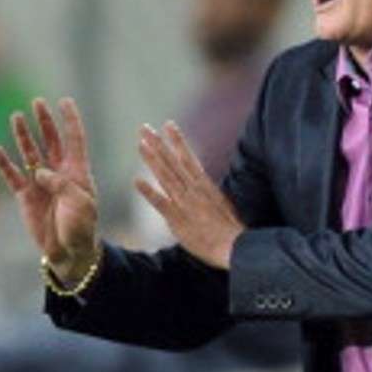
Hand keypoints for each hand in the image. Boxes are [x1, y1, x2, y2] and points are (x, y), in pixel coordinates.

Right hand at [0, 97, 99, 276]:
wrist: (68, 252)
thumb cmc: (81, 227)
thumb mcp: (80, 203)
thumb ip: (61, 184)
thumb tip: (40, 171)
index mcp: (77, 172)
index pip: (74, 139)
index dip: (70, 120)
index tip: (65, 101)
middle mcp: (58, 172)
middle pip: (50, 140)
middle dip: (44, 122)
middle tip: (37, 103)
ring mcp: (40, 183)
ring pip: (30, 153)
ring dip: (23, 136)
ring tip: (16, 117)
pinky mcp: (25, 196)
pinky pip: (13, 176)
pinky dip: (5, 163)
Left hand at [135, 121, 242, 268]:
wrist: (235, 247)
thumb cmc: (230, 228)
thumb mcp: (221, 202)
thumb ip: (207, 191)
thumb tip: (200, 182)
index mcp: (204, 185)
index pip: (188, 157)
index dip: (177, 140)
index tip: (168, 124)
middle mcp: (193, 190)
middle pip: (172, 162)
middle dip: (158, 144)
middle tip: (144, 128)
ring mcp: (184, 203)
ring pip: (165, 176)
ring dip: (152, 160)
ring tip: (140, 145)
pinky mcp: (177, 219)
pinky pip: (161, 204)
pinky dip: (149, 192)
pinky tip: (137, 181)